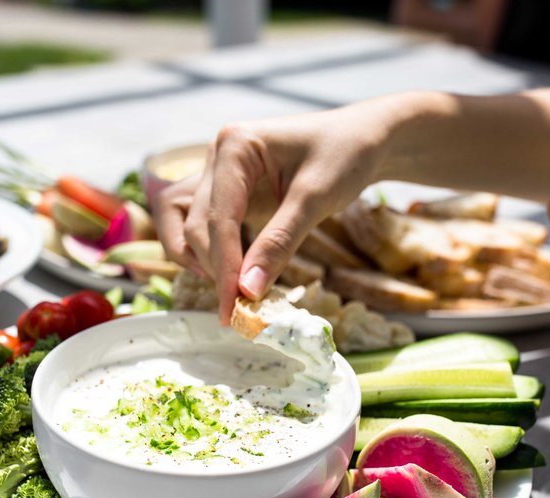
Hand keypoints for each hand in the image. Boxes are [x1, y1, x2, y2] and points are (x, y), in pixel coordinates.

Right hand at [153, 105, 389, 322]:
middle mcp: (217, 156)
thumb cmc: (345, 155)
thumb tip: (248, 291)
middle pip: (196, 225)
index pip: (217, 217)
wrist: (364, 138)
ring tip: (232, 290)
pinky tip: (231, 274)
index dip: (224, 266)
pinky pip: (200, 224)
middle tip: (241, 307)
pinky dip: (208, 252)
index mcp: (234, 145)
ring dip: (200, 260)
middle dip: (215, 267)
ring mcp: (218, 173)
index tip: (234, 306)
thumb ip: (279, 242)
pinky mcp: (226, 191)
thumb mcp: (315, 198)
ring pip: (185, 226)